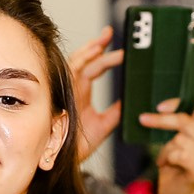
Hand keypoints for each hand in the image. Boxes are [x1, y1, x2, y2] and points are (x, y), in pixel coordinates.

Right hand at [65, 26, 125, 163]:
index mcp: (81, 92)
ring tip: (106, 39)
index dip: (104, 54)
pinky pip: (72, 71)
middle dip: (97, 45)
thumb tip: (132, 99)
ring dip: (92, 49)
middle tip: (110, 33)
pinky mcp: (62, 92)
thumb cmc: (77, 146)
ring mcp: (66, 88)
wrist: (60, 160)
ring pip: (78, 61)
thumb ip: (116, 111)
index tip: (119, 45)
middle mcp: (73, 87)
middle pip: (85, 59)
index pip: (94, 67)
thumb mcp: (103, 125)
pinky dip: (83, 59)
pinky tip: (96, 51)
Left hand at [141, 99, 193, 193]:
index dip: (180, 103)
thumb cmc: (173, 167)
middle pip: (186, 121)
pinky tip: (166, 165)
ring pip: (180, 139)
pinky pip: (179, 154)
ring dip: (165, 149)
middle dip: (162, 120)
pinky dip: (167, 158)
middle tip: (142, 119)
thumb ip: (176, 126)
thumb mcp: (174, 142)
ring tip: (164, 159)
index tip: (159, 106)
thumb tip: (161, 105)